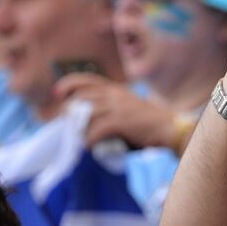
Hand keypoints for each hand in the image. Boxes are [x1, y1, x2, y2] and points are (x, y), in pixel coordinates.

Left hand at [54, 72, 175, 147]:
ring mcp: (118, 107)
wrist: (170, 128)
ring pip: (87, 113)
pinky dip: (89, 139)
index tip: (57, 92)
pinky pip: (97, 130)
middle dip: (70, 110)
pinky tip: (88, 146)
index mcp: (116, 89)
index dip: (69, 83)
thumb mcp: (128, 108)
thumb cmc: (148, 123)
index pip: (87, 79)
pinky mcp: (121, 121)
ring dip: (79, 127)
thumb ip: (110, 111)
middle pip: (82, 96)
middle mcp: (115, 95)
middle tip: (67, 124)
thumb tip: (87, 125)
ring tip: (78, 137)